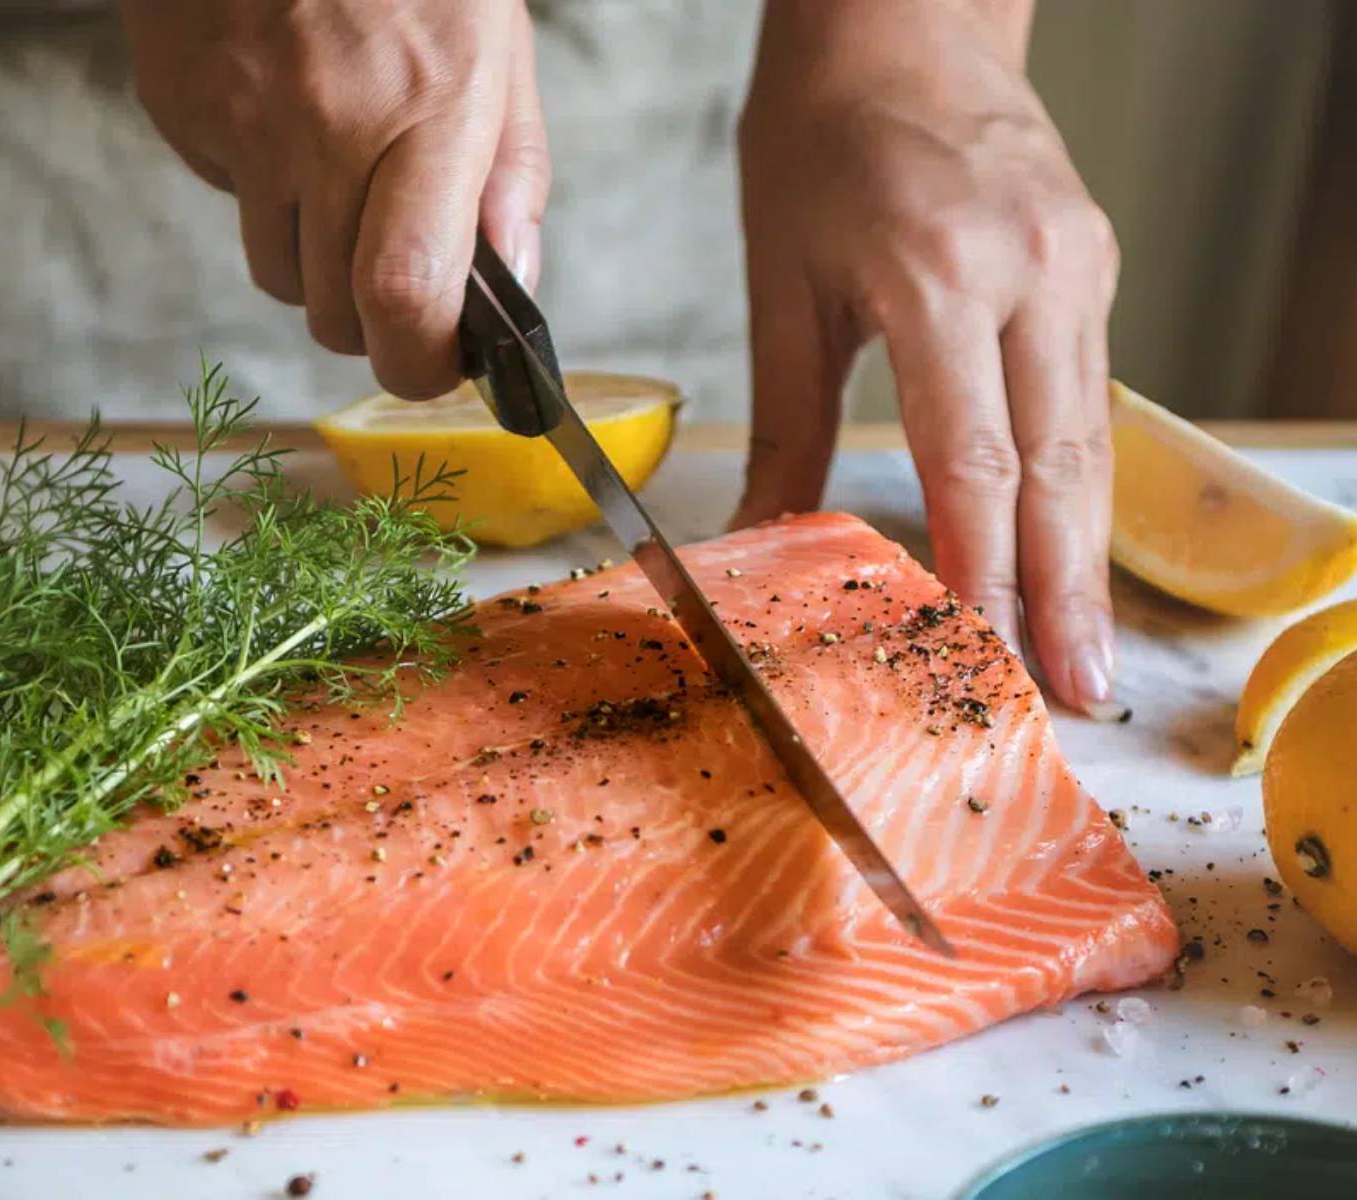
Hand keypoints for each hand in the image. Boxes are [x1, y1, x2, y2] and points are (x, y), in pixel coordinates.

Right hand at [118, 0, 549, 399]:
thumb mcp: (495, 48)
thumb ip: (510, 177)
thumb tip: (513, 293)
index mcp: (432, 107)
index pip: (404, 294)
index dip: (418, 364)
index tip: (435, 365)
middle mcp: (332, 121)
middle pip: (334, 314)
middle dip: (369, 324)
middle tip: (393, 272)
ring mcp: (244, 118)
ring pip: (277, 276)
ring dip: (313, 261)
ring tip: (337, 171)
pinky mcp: (181, 107)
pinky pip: (226, 203)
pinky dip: (258, 190)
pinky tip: (281, 116)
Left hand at [734, 0, 1120, 716]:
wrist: (902, 22)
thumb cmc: (823, 138)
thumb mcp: (782, 285)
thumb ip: (784, 422)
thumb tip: (764, 535)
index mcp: (943, 275)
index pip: (976, 458)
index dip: (985, 567)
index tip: (988, 652)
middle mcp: (1033, 272)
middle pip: (1058, 467)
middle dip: (1065, 591)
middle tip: (1076, 691)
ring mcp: (1078, 266)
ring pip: (1090, 438)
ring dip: (1086, 553)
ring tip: (1083, 649)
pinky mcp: (1093, 264)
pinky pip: (1087, 393)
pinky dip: (1075, 481)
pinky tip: (1068, 547)